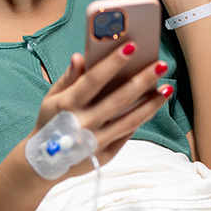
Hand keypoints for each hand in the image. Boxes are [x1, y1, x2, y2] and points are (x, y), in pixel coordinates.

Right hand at [32, 45, 171, 175]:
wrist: (42, 163)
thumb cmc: (50, 122)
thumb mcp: (51, 98)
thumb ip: (69, 77)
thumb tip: (80, 56)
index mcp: (67, 105)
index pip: (93, 79)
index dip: (113, 63)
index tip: (132, 46)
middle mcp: (82, 123)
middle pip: (118, 99)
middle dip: (142, 80)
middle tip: (161, 65)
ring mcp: (95, 142)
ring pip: (130, 119)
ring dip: (152, 103)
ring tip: (167, 87)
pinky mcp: (105, 155)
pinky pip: (128, 133)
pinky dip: (142, 118)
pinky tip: (154, 104)